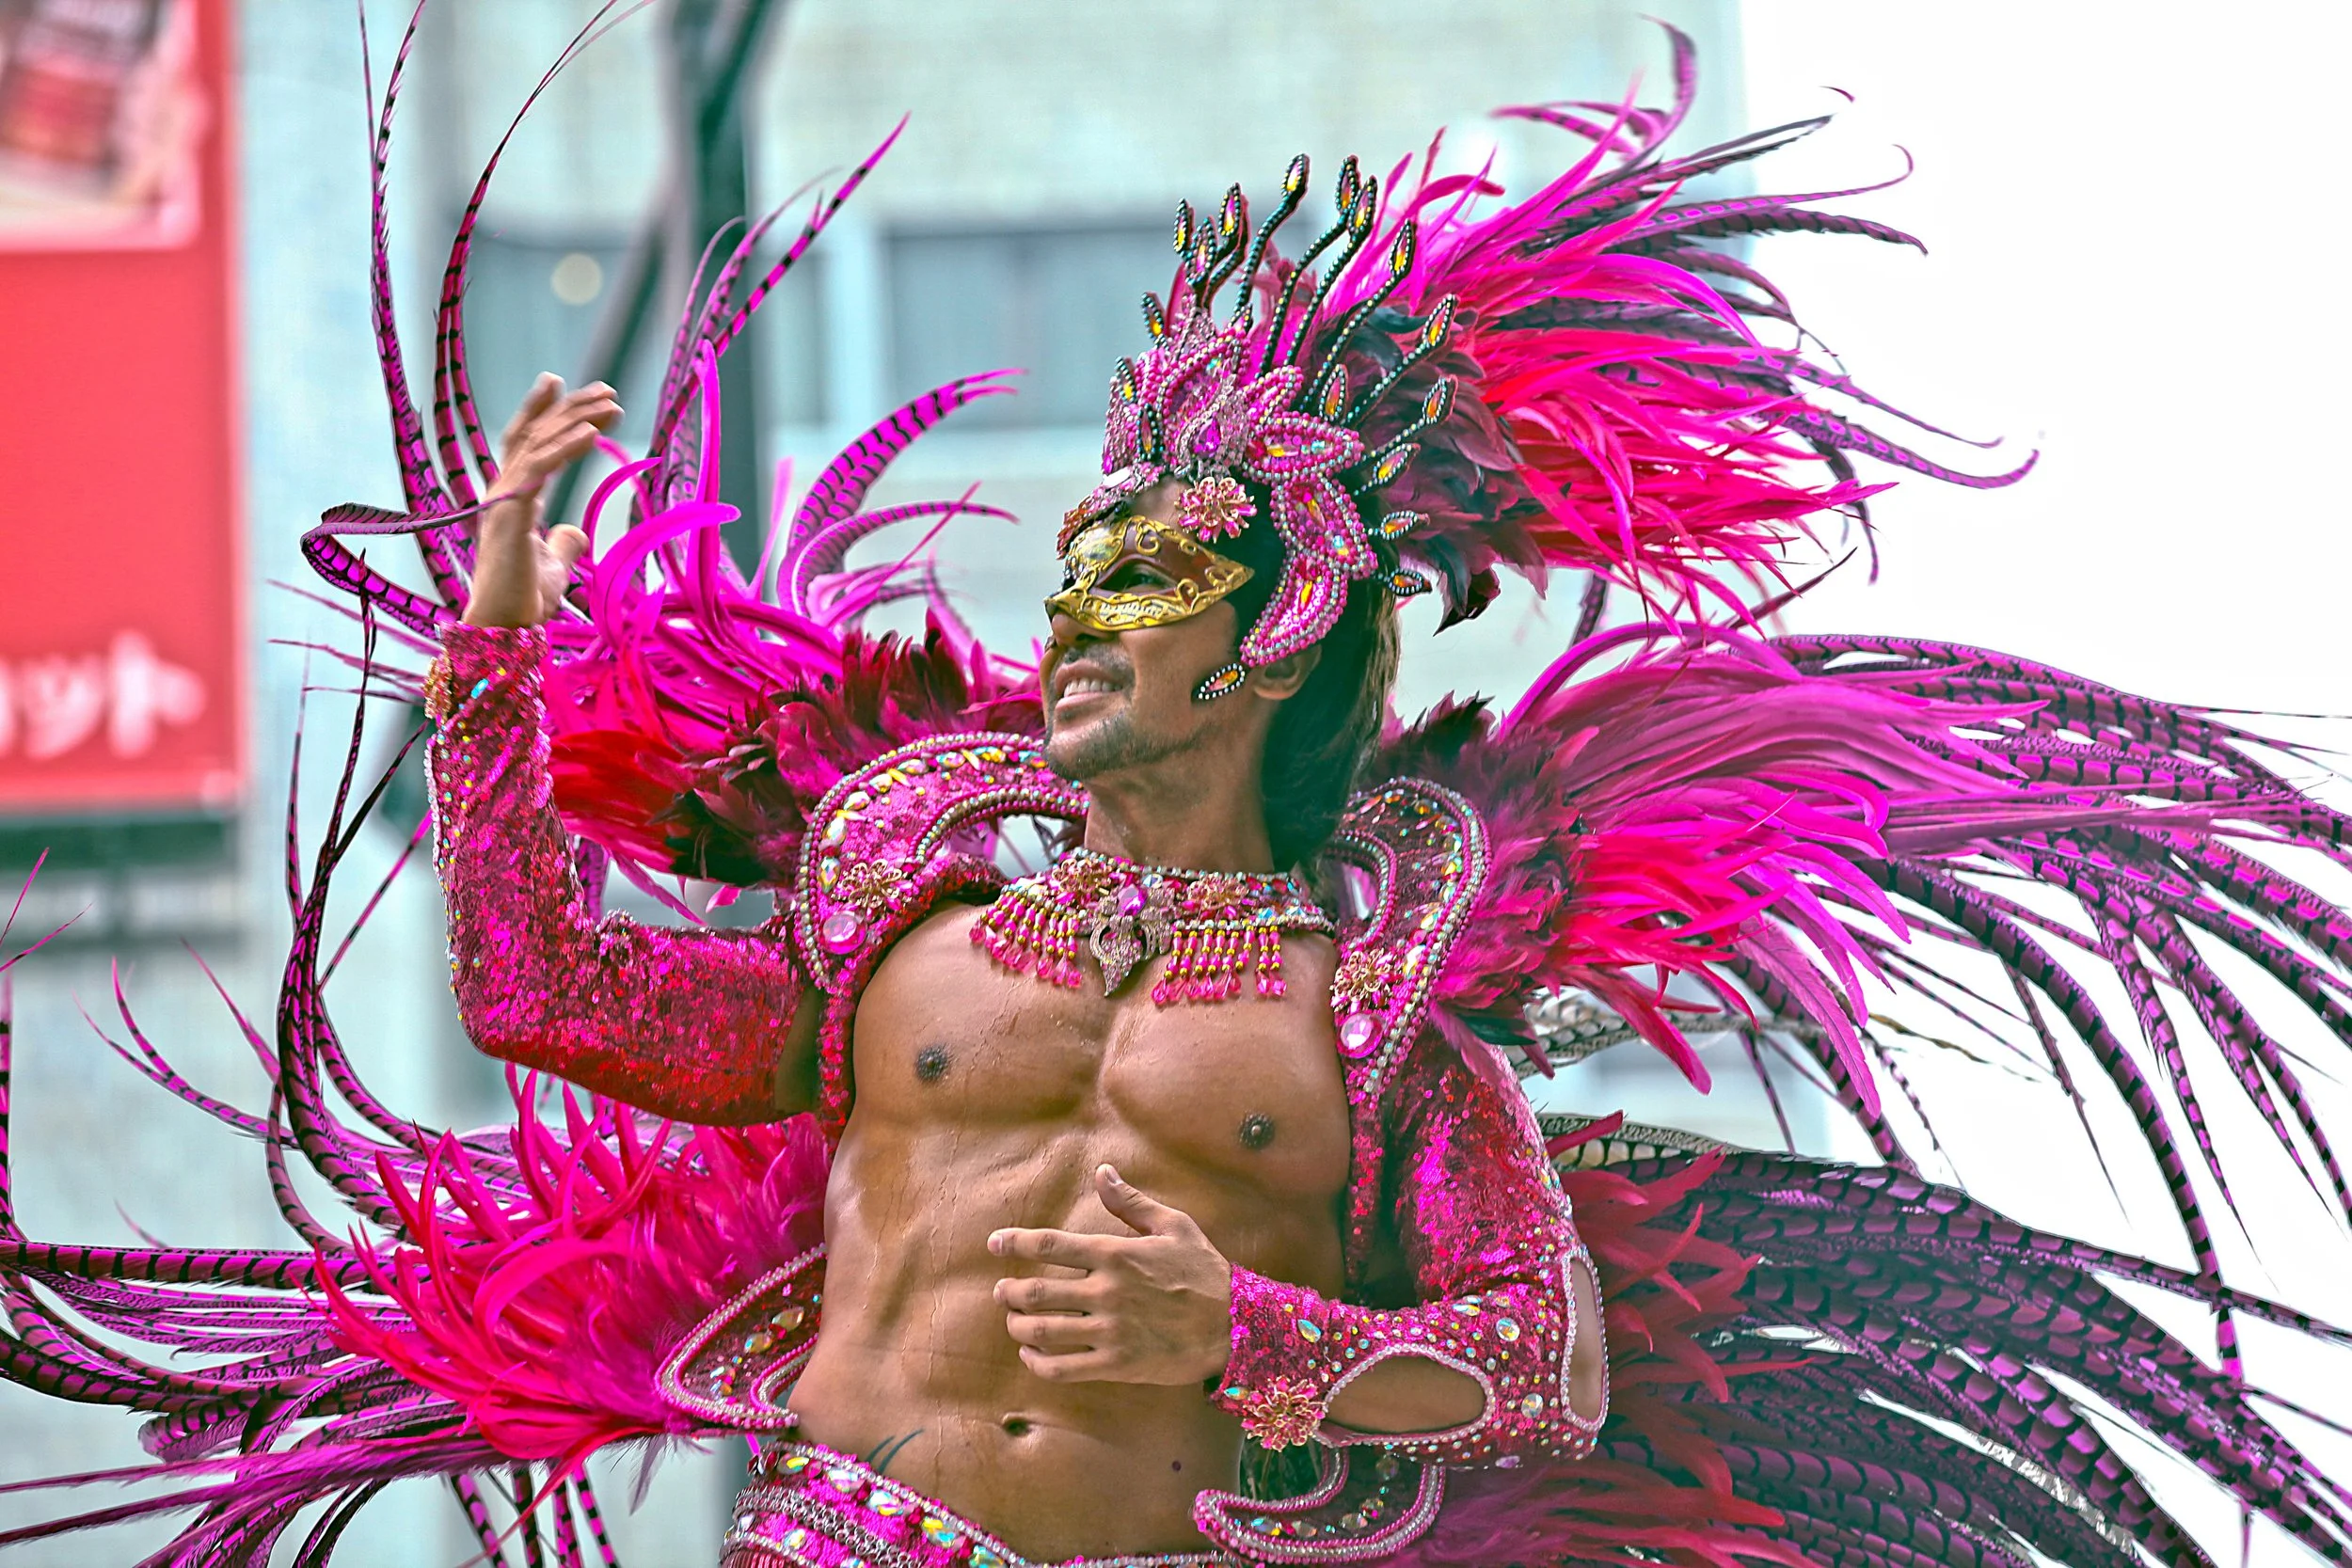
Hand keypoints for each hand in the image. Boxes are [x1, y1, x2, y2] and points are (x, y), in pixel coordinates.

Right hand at [461, 373, 622, 627]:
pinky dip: (565, 448)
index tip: (561, 383)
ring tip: (611, 403)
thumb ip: (562, 544)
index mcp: (511, 498)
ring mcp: (504, 501)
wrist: (504, 626)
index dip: (543, 412)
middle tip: (606, 390)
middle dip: (570, 407)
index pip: (525, 443)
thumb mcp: (553, 565)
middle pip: (535, 435)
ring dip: (576, 420)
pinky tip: (591, 433)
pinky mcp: (512, 515)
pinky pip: (540, 471)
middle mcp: (503, 492)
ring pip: (539, 445)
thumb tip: (575, 532)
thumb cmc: (523, 599)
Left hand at [988, 1164, 1233, 1386]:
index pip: (1050, 1245)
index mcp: (1115, 1253)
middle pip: (1035, 1291)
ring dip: (1017, 1326)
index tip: (994, 1243)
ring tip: (1013, 1321)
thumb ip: (1130, 1201)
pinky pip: (1063, 1367)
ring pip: (1043, 1330)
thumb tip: (1102, 1171)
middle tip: (1000, 1291)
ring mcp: (1109, 1330)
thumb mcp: (1173, 1225)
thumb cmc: (1202, 1270)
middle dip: (1008, 1291)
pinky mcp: (1116, 1363)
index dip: (1015, 1242)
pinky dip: (1037, 1363)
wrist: (1233, 1324)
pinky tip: (1031, 1356)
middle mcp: (1106, 1291)